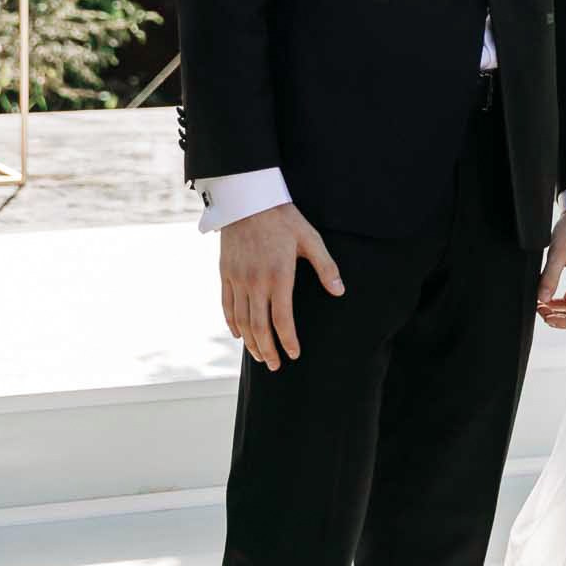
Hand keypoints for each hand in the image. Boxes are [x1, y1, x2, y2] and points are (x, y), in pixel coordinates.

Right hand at [218, 204, 343, 370]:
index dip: (288, 341)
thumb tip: (339, 292)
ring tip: (259, 356)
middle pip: (259, 326)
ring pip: (242, 320)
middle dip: (267, 350)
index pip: (282, 319)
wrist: (247, 199)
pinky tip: (239, 335)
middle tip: (274, 366)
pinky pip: (226, 305)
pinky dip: (232, 323)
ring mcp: (237, 278)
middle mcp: (255, 282)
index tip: (294, 355)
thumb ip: (326, 267)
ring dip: (250, 342)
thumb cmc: (284, 218)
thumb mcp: (310, 239)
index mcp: (279, 276)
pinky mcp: (225, 273)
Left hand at [536, 209, 565, 329]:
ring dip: (559, 311)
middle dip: (560, 319)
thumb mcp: (558, 252)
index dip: (563, 323)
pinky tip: (546, 296)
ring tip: (540, 303)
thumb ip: (549, 277)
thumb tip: (541, 299)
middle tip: (539, 309)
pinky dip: (561, 302)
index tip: (545, 317)